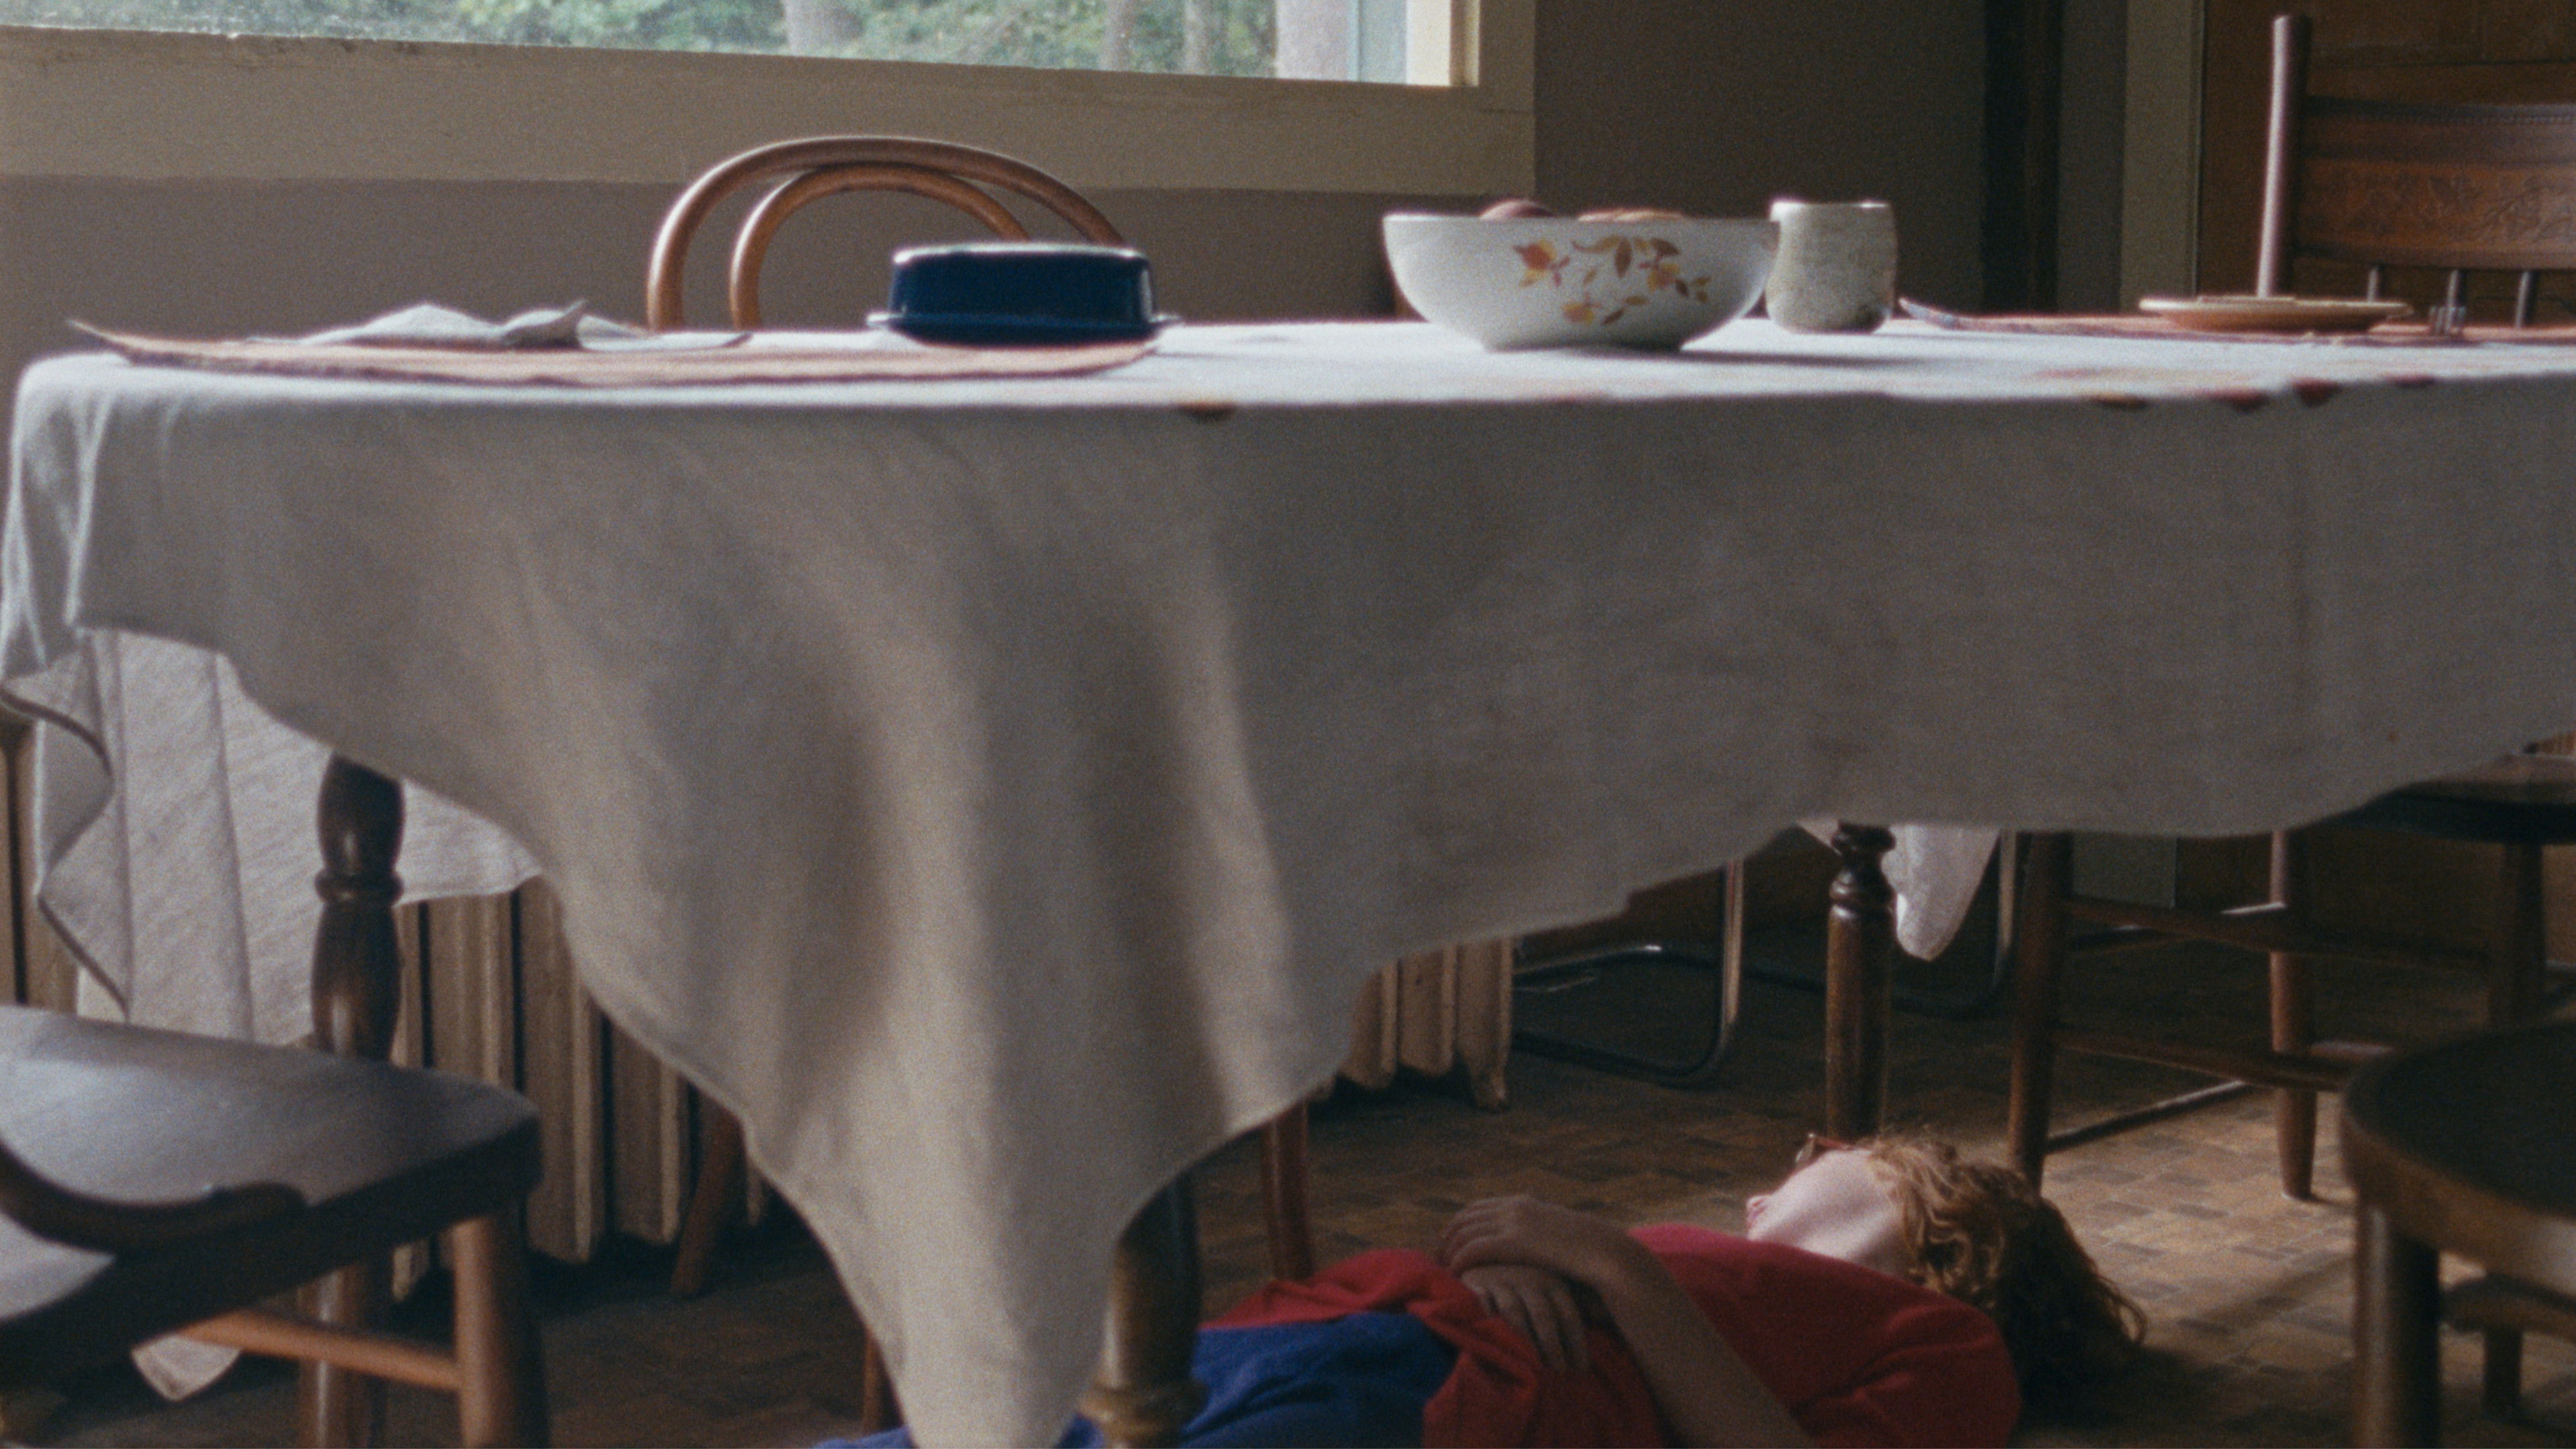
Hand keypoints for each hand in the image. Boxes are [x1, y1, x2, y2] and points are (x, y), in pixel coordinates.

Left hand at [1436, 1195, 1640, 1290]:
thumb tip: (1524, 1251)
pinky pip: (1474, 1248)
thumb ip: (1536, 1237)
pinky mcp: (1514, 1240)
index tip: (1447, 1245)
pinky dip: (1459, 1261)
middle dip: (1446, 1238)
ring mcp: (1513, 1221)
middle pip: (1464, 1218)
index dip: (1457, 1226)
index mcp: (1523, 1203)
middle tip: (1436, 1259)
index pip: (1476, 1208)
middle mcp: (1514, 1206)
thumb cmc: (1586, 1254)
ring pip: (1464, 1232)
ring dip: (1448, 1251)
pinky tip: (1456, 1275)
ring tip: (1441, 1271)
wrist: (1607, 1254)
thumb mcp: (1556, 1238)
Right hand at [1457, 1263, 1591, 1372]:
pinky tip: (1498, 1340)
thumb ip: (1567, 1310)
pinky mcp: (1477, 1283)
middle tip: (1560, 1371)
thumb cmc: (1524, 1281)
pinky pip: (1484, 1303)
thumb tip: (1598, 1334)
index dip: (1576, 1343)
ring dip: (1526, 1341)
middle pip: (1544, 1315)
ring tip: (1535, 1366)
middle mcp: (1529, 1277)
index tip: (1581, 1369)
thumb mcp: (1549, 1287)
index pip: (1569, 1314)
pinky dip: (1490, 1321)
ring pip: (1516, 1313)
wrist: (1486, 1257)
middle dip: (1553, 1346)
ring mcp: (1503, 1279)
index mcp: (1553, 1279)